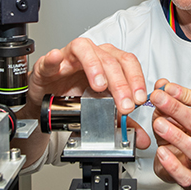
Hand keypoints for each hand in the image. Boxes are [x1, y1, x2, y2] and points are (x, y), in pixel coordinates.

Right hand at [25, 38, 150, 148]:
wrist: (48, 99)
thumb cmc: (75, 95)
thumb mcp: (102, 109)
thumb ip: (122, 122)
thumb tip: (142, 138)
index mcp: (108, 61)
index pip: (127, 62)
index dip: (136, 79)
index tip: (139, 99)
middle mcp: (92, 54)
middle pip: (110, 60)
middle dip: (120, 83)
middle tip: (124, 104)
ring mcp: (70, 56)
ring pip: (85, 51)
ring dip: (95, 67)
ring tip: (99, 86)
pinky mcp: (48, 64)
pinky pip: (51, 58)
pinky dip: (54, 58)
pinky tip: (58, 59)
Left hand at [149, 80, 190, 189]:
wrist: (185, 164)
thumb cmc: (182, 135)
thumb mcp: (172, 114)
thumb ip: (167, 98)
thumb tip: (161, 84)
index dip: (186, 94)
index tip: (168, 88)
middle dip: (175, 108)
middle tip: (158, 98)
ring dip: (176, 135)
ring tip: (158, 124)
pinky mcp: (190, 175)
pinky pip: (184, 173)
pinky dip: (172, 164)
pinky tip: (161, 152)